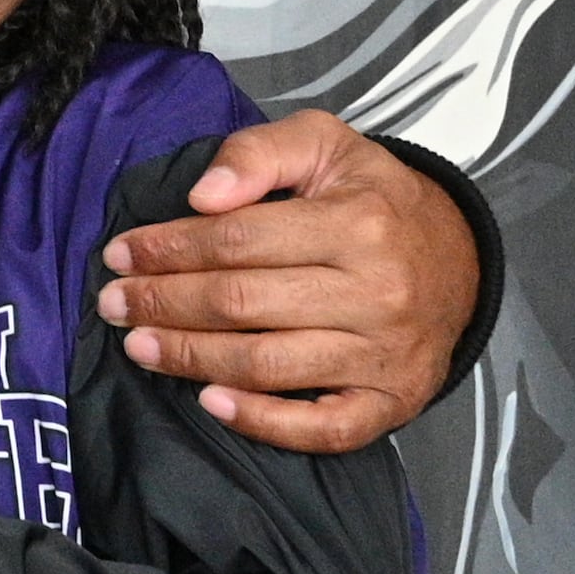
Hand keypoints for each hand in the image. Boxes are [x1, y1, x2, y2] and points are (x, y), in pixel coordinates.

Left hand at [95, 111, 479, 453]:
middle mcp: (375, 291)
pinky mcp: (391, 401)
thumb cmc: (376, 200)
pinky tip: (212, 403)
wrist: (459, 259)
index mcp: (357, 221)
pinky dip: (263, 421)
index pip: (238, 239)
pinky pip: (322, 428)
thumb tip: (203, 196)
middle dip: (164, 303)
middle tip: (114, 302)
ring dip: (191, 358)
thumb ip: (258, 153)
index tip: (121, 253)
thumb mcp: (326, 145)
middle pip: (243, 305)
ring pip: (268, 365)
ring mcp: (385, 353)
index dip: (169, 248)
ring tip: (140, 346)